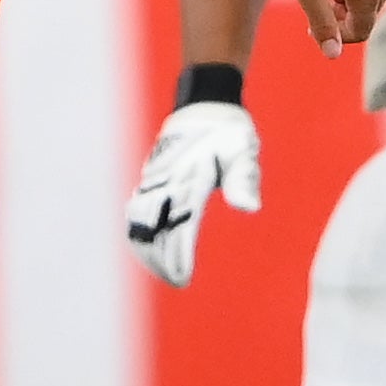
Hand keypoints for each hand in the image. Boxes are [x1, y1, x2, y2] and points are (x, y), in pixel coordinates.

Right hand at [124, 99, 257, 288]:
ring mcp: (155, 179)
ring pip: (140, 220)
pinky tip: (146, 249)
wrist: (204, 105)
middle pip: (154, 228)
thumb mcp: (243, 151)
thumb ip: (244, 179)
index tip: (182, 277)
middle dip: (161, 258)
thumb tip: (249, 208)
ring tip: (160, 272)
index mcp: (190, 177)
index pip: (180, 223)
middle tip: (175, 281)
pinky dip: (139, 232)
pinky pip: (136, 209)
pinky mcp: (150, 178)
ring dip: (147, 247)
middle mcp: (167, 180)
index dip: (178, 253)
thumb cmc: (229, 133)